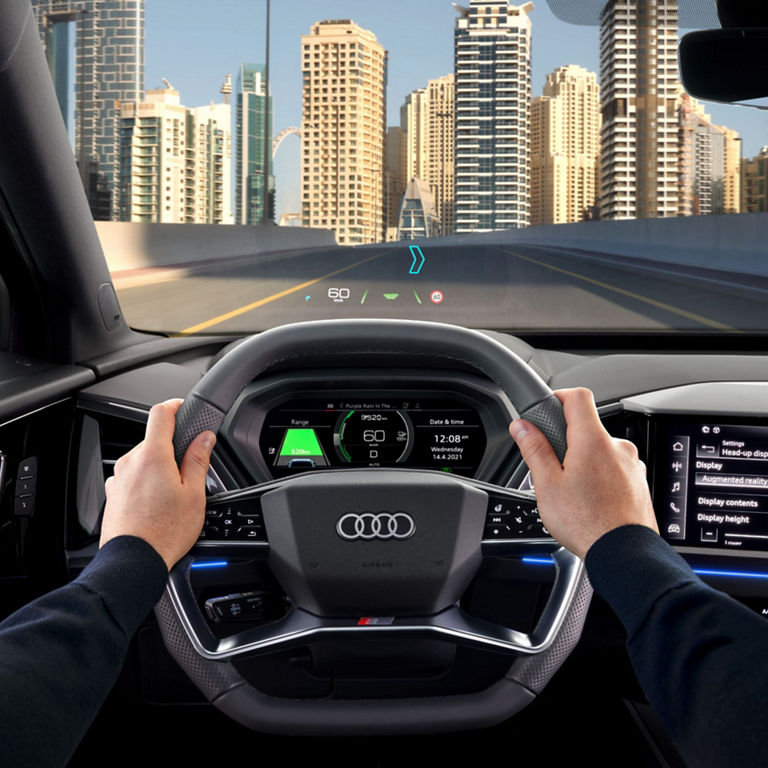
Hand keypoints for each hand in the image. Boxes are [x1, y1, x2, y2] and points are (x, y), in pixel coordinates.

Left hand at [100, 399, 215, 569]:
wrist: (132, 562)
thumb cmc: (164, 532)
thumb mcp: (194, 494)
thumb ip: (198, 460)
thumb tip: (204, 438)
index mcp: (153, 456)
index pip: (160, 413)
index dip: (174, 405)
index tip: (183, 408)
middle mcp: (131, 462)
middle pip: (154, 440)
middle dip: (172, 449)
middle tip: (190, 470)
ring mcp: (119, 478)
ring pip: (144, 460)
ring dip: (159, 468)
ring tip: (174, 495)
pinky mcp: (113, 493)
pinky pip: (133, 477)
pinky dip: (147, 482)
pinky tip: (158, 504)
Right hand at [509, 388, 657, 558]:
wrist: (624, 554)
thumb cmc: (587, 523)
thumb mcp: (548, 485)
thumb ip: (534, 450)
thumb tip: (522, 427)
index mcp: (593, 441)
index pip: (578, 396)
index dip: (559, 397)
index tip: (548, 411)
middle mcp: (618, 447)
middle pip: (588, 427)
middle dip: (568, 441)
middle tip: (552, 467)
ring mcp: (632, 465)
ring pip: (601, 450)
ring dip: (585, 461)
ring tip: (572, 491)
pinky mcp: (639, 482)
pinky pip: (615, 468)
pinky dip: (601, 477)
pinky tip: (590, 501)